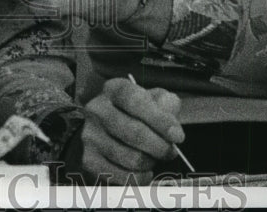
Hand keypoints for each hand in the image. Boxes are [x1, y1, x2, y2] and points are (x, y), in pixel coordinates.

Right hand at [69, 78, 184, 183]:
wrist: (108, 131)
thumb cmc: (136, 114)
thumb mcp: (153, 100)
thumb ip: (166, 104)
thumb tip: (170, 120)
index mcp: (114, 89)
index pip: (136, 101)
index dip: (160, 120)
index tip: (178, 136)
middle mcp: (97, 109)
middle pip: (135, 133)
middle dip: (160, 146)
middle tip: (170, 151)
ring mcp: (90, 134)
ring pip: (131, 158)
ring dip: (151, 162)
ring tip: (154, 157)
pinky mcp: (89, 159)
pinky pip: (123, 176)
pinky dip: (140, 177)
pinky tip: (145, 170)